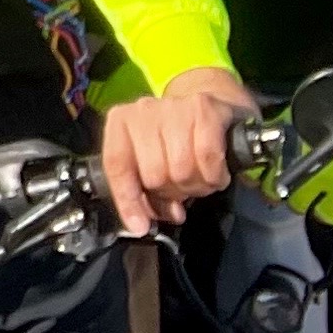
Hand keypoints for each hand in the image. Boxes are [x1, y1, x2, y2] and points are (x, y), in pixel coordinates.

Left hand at [95, 65, 255, 237]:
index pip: (117, 166)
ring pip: (181, 169)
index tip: (139, 225)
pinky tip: (215, 173)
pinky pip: (207, 158)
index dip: (128, 200)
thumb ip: (142, 191)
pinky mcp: (204, 108)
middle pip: (153, 174)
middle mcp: (143, 110)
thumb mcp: (150, 161)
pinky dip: (214, 175)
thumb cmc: (176, 139)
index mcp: (121, 122)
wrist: (211, 107)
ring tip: (199, 180)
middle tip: (182, 189)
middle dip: (172, 193)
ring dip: (195, 186)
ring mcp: (173, 107)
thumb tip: (144, 223)